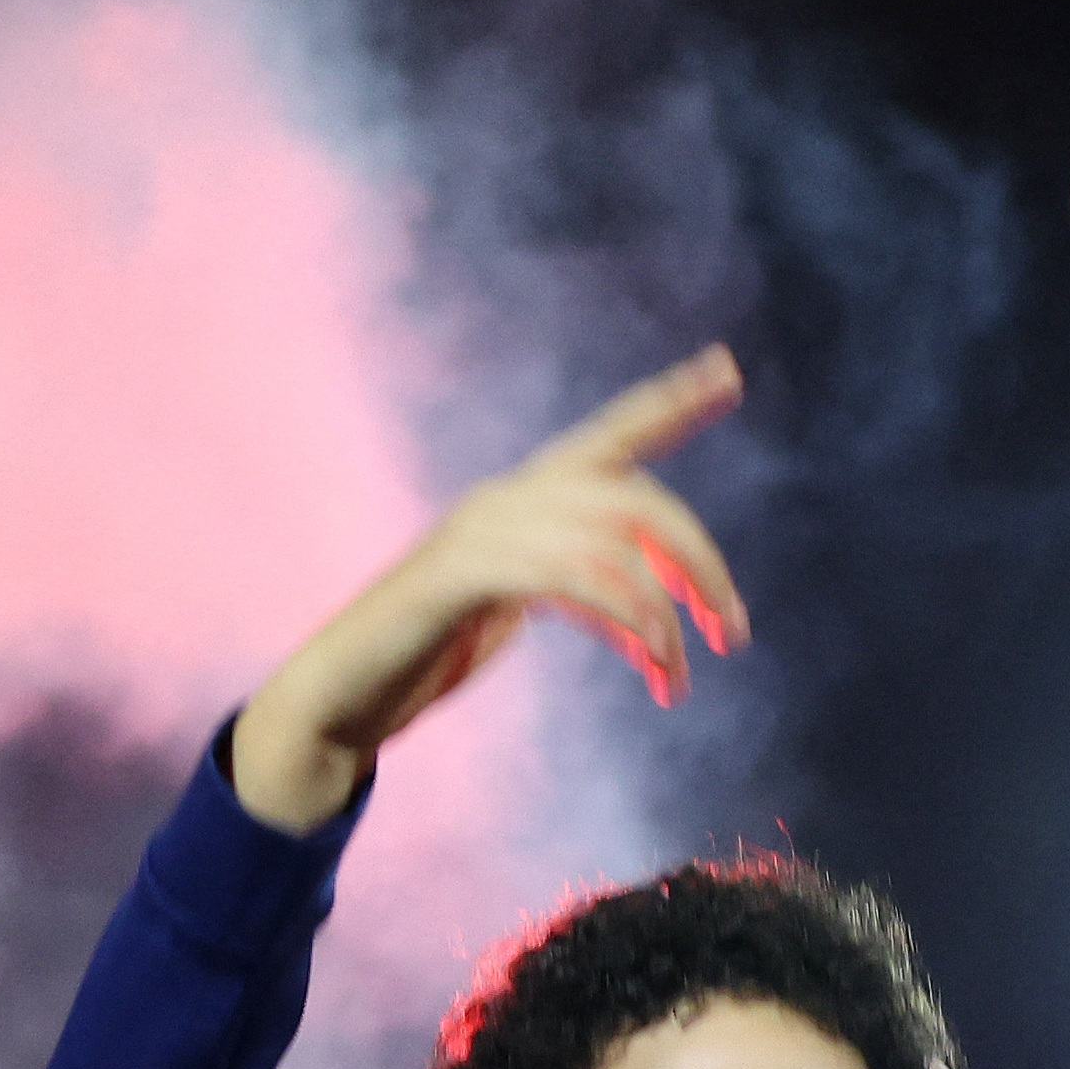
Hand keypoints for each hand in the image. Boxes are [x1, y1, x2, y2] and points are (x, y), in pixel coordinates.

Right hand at [229, 348, 751, 834]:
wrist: (335, 699)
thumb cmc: (418, 658)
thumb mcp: (507, 611)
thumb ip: (568, 588)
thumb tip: (647, 604)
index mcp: (518, 500)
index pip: (608, 436)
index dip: (668, 403)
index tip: (726, 370)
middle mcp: (503, 499)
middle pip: (634, 498)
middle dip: (698, 561)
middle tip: (733, 631)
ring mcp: (478, 532)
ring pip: (610, 541)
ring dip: (663, 615)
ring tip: (680, 676)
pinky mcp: (458, 574)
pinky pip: (569, 574)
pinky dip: (623, 617)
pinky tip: (644, 658)